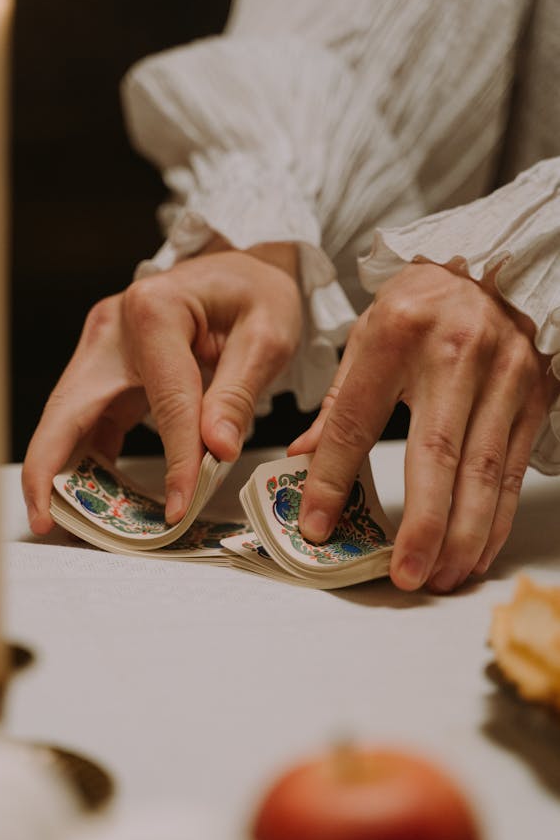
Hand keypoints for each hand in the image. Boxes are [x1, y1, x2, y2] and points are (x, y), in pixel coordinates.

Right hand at [22, 241, 300, 534]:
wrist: (242, 272)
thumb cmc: (254, 295)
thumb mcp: (267, 336)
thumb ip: (238, 393)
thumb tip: (216, 450)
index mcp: (154, 310)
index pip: (166, 401)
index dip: (176, 461)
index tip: (182, 507)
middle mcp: (113, 329)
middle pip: (69, 407)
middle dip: (48, 468)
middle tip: (47, 521)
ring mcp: (102, 351)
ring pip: (68, 420)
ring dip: (62, 472)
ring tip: (66, 524)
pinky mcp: (106, 372)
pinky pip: (90, 424)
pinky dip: (88, 462)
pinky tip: (95, 499)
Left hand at [289, 262, 558, 591]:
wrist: (493, 263)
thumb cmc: (421, 302)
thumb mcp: (367, 333)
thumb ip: (340, 400)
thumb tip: (304, 458)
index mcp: (397, 333)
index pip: (356, 420)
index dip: (333, 478)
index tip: (316, 525)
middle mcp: (455, 353)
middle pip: (436, 455)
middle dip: (422, 525)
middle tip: (406, 576)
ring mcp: (504, 375)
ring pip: (484, 472)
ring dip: (463, 535)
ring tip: (441, 577)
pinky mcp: (536, 394)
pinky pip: (512, 469)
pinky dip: (495, 518)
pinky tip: (475, 551)